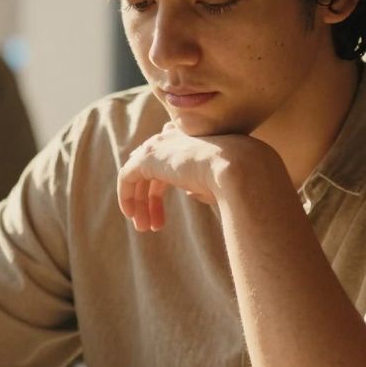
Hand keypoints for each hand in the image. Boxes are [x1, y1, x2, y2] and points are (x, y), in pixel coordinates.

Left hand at [117, 122, 262, 230]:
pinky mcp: (147, 158)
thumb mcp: (221, 183)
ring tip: (144, 228)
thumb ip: (203, 185)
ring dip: (139, 204)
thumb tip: (190, 192)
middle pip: (151, 169)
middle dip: (149, 199)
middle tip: (153, 226)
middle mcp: (173, 137)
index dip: (161, 186)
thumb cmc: (237, 179)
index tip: (163, 212)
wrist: (238, 168)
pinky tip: (131, 215)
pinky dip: (126, 197)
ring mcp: (159, 145)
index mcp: (191, 139)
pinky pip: (126, 177)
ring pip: (138, 176)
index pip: (167, 158)